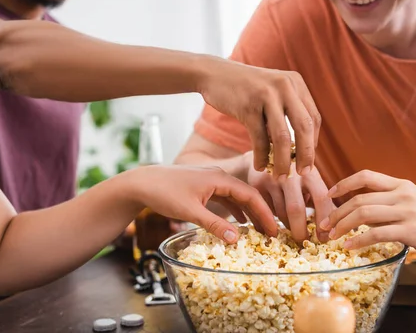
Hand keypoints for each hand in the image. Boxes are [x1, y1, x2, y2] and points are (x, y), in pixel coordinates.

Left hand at [127, 165, 277, 243]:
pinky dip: (236, 210)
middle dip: (261, 214)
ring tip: (260, 230)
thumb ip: (214, 225)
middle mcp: (219, 176)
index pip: (251, 195)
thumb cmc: (164, 193)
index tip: (273, 231)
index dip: (264, 214)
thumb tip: (236, 240)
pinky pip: (227, 197)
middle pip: (248, 195)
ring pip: (238, 196)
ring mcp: (211, 180)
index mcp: (219, 178)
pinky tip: (240, 222)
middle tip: (272, 234)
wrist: (141, 182)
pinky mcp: (204, 186)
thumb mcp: (190, 211)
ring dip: (250, 213)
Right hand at [199, 59, 320, 176]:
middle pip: (304, 127)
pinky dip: (261, 156)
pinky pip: (260, 138)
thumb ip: (289, 109)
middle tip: (303, 173)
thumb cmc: (246, 89)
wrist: (214, 74)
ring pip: (283, 137)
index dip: (313, 142)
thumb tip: (302, 148)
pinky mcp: (248, 106)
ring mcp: (266, 95)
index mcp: (295, 82)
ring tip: (280, 176)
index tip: (307, 160)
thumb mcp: (273, 90)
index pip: (313, 118)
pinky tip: (259, 167)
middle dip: (306, 155)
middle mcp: (285, 86)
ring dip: (282, 161)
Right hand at [247, 158, 333, 241]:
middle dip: (300, 231)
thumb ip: (322, 200)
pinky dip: (271, 224)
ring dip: (286, 226)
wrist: (267, 157)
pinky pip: (265, 213)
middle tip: (304, 243)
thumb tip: (339, 225)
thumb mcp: (310, 181)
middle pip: (296, 209)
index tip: (324, 238)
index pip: (321, 198)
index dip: (324, 219)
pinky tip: (274, 224)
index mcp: (310, 174)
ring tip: (290, 229)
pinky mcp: (257, 185)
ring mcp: (272, 179)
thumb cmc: (296, 176)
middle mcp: (291, 174)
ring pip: (280, 214)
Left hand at [319, 170, 415, 263]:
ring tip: (332, 236)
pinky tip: (349, 247)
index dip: (344, 183)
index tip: (330, 193)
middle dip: (336, 211)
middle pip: (359, 198)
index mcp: (403, 185)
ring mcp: (407, 212)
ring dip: (343, 225)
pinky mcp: (411, 231)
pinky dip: (358, 241)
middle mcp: (404, 195)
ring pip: (363, 214)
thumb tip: (363, 211)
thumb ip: (391, 204)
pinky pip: (376, 234)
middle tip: (324, 224)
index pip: (366, 176)